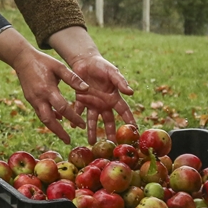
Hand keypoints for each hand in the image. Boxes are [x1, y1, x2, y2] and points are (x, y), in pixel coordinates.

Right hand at [0, 28, 87, 143]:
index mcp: (48, 90)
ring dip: (53, 128)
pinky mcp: (30, 99)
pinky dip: (49, 118)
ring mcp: (33, 100)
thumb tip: (87, 89)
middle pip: (49, 120)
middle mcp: (39, 98)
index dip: (73, 118)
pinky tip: (57, 119)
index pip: (63, 108)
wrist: (22, 59)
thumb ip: (73, 78)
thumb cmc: (43, 61)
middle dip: (59, 132)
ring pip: (43, 118)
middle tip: (68, 141)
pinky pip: (40, 112)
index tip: (82, 125)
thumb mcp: (59, 67)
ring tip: (63, 135)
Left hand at [48, 26, 135, 143]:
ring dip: (91, 131)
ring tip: (91, 143)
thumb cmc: (102, 66)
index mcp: (114, 97)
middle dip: (110, 133)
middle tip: (112, 146)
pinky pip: (78, 111)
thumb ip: (120, 82)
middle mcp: (103, 103)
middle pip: (108, 121)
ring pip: (92, 120)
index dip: (129, 121)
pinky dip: (75, 118)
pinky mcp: (80, 100)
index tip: (134, 132)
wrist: (85, 61)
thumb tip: (130, 92)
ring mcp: (92, 103)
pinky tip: (73, 126)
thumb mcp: (112, 72)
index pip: (124, 111)